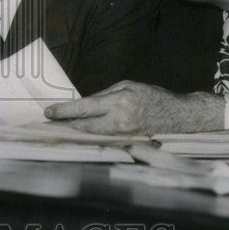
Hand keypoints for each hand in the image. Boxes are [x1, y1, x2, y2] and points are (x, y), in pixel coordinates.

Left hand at [44, 80, 224, 134]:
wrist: (180, 115)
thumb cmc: (153, 97)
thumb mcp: (128, 86)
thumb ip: (106, 96)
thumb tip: (86, 105)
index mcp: (118, 102)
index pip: (84, 108)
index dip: (64, 111)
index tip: (49, 112)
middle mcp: (120, 120)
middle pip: (85, 126)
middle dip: (65, 124)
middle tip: (48, 124)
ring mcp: (124, 135)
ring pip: (92, 135)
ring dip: (76, 132)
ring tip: (61, 129)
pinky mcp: (129, 143)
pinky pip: (104, 140)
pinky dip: (91, 137)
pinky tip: (82, 135)